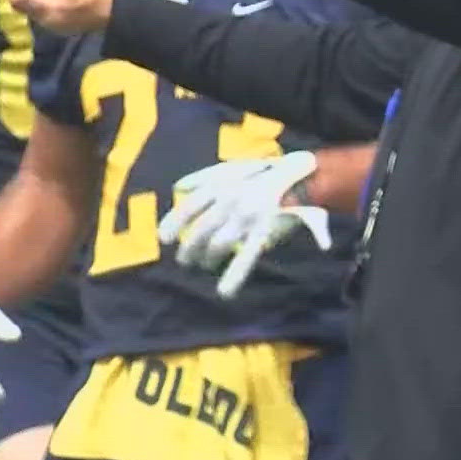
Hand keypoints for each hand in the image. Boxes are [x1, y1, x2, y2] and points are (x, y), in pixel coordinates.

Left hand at [158, 151, 333, 298]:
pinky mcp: (262, 233)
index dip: (173, 223)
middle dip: (189, 249)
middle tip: (185, 260)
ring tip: (204, 265)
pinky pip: (245, 257)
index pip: (189, 207)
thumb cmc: (261, 172)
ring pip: (217, 245)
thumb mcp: (230, 167)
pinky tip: (224, 292)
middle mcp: (229, 201)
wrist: (296, 174)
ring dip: (207, 260)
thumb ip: (202, 176)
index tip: (164, 239)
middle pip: (200, 230)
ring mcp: (245, 218)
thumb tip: (178, 187)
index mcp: (220, 185)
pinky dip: (234, 276)